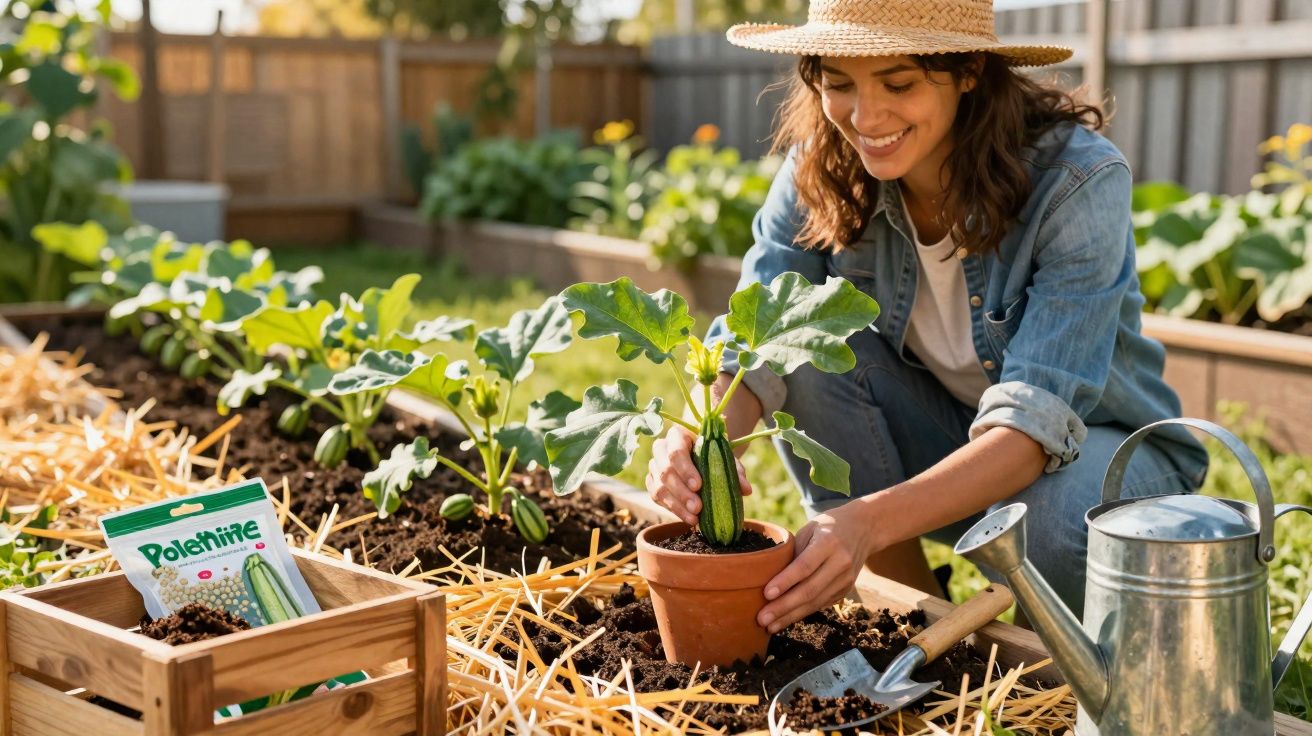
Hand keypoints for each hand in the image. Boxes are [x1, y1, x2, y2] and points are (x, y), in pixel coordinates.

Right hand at [646, 426, 752, 525]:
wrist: (700, 454)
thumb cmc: (712, 452)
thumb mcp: (725, 456)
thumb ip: (735, 469)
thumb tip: (746, 489)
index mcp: (677, 435)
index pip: (676, 451)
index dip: (686, 469)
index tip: (699, 486)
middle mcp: (660, 448)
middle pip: (665, 471)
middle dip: (681, 492)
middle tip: (698, 507)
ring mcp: (654, 466)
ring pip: (658, 487)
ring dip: (676, 505)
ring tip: (695, 517)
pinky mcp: (652, 482)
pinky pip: (656, 497)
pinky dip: (672, 509)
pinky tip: (688, 518)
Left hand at [757, 503, 876, 633]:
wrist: (864, 529)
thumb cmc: (828, 526)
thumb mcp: (809, 529)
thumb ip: (794, 552)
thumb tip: (770, 577)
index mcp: (828, 543)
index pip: (804, 566)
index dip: (785, 582)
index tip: (766, 594)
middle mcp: (840, 563)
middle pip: (810, 590)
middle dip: (784, 607)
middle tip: (762, 619)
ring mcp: (846, 579)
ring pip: (815, 602)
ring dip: (791, 616)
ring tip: (770, 626)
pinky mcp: (846, 590)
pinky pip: (821, 604)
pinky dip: (802, 613)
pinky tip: (786, 620)